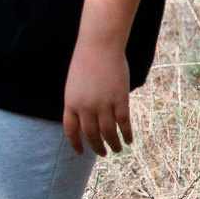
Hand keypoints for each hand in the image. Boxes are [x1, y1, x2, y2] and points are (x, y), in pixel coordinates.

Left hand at [65, 0, 151, 156]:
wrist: (99, 45)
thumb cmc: (85, 62)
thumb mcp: (74, 85)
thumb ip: (79, 103)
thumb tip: (87, 121)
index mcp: (70, 102)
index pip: (70, 130)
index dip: (76, 143)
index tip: (81, 152)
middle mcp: (85, 106)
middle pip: (91, 134)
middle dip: (97, 147)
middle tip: (103, 153)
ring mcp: (103, 104)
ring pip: (108, 132)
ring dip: (113, 144)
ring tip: (117, 150)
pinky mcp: (119, 99)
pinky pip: (124, 123)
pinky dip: (127, 133)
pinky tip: (129, 140)